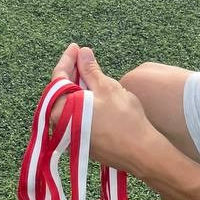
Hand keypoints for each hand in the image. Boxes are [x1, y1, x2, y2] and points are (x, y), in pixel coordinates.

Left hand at [49, 44, 157, 176]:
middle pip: (62, 90)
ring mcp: (70, 135)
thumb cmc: (124, 119)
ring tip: (90, 73)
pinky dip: (83, 101)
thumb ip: (90, 70)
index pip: (59, 77)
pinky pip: (76, 115)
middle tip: (83, 57)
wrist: (141, 152)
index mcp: (61, 109)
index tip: (75, 47)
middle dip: (73, 72)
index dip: (68, 59)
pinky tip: (94, 94)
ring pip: (70, 103)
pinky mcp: (81, 141)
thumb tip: (82, 53)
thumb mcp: (106, 87)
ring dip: (78, 87)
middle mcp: (60, 124)